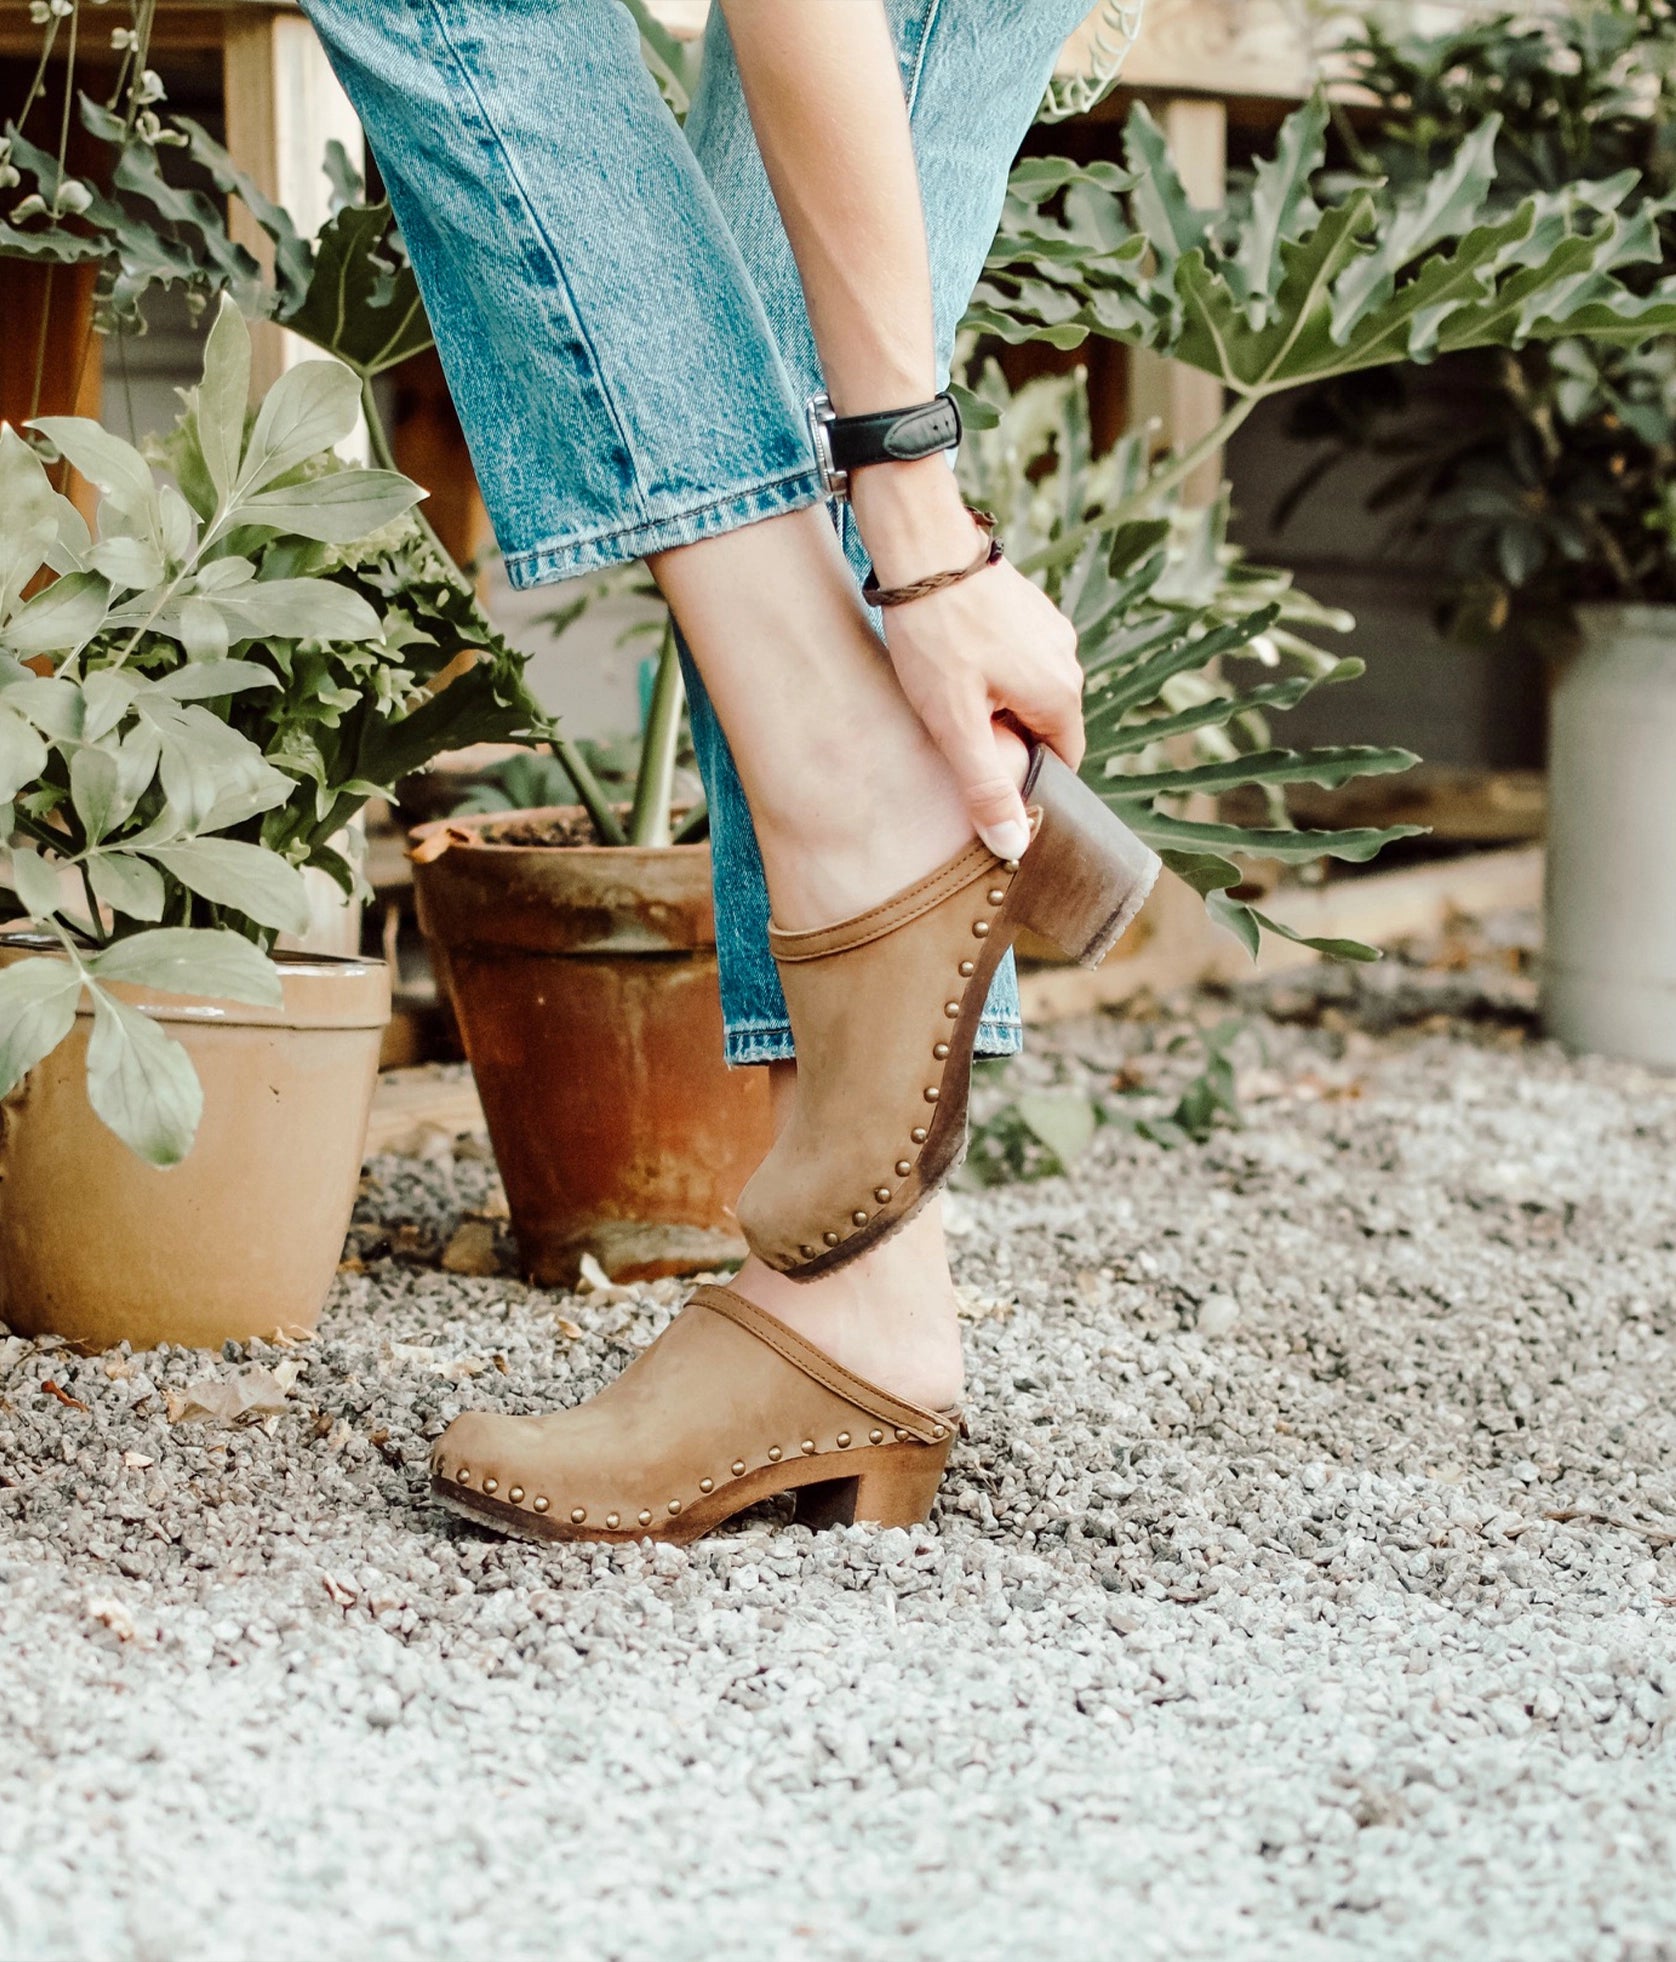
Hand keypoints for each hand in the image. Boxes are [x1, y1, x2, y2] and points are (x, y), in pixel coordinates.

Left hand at [851, 463, 1084, 860]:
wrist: (923, 544)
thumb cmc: (936, 633)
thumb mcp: (955, 722)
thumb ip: (986, 785)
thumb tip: (1014, 846)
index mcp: (1061, 695)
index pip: (1061, 764)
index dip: (1023, 779)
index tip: (983, 779)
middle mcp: (1067, 661)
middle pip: (1043, 728)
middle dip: (1005, 739)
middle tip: (952, 733)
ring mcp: (1050, 630)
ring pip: (1026, 692)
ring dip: (993, 703)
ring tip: (947, 693)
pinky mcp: (1027, 608)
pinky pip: (1016, 659)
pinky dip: (990, 670)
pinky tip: (951, 661)